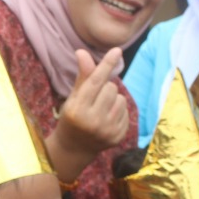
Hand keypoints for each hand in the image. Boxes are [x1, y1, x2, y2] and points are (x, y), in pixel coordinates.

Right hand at [46, 49, 127, 181]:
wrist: (74, 148)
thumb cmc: (72, 117)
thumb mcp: (73, 97)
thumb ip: (83, 76)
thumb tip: (82, 52)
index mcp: (77, 109)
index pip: (95, 81)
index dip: (106, 64)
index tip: (117, 50)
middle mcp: (92, 121)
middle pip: (111, 88)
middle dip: (105, 88)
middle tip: (95, 99)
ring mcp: (106, 131)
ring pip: (121, 99)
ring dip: (113, 100)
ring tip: (101, 109)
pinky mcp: (118, 137)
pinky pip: (126, 112)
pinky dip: (118, 112)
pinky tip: (107, 120)